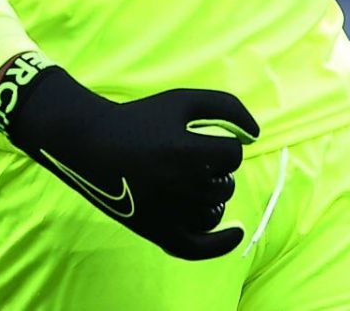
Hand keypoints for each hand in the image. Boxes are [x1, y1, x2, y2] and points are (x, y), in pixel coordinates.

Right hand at [0, 51, 259, 259]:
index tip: (203, 140)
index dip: (223, 145)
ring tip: (196, 182)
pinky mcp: (158, 232)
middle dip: (217, 170)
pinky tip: (237, 231)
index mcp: (187, 152)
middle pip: (225, 183)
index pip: (232, 155)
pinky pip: (198, 248)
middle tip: (189, 158)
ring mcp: (169, 213)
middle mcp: (180, 186)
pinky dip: (221, 243)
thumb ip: (225, 106)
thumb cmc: (141, 119)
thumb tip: (256, 133)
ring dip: (213, 195)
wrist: (93, 144)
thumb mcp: (182, 100)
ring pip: (215, 210)